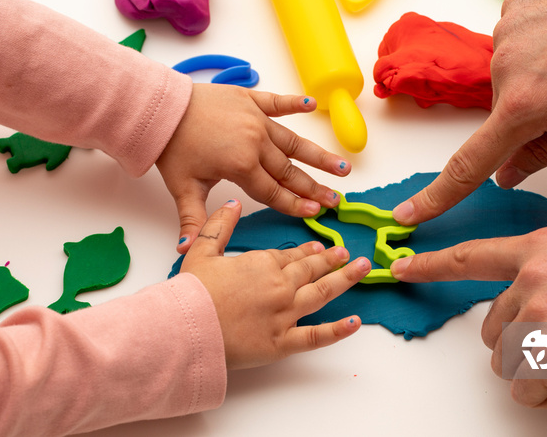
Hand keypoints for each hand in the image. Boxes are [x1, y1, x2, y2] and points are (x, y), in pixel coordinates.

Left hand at [156, 83, 352, 252]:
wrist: (160, 108)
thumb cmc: (172, 148)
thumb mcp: (182, 187)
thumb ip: (192, 219)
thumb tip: (185, 251)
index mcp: (241, 166)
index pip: (273, 192)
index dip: (295, 205)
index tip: (317, 212)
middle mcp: (255, 142)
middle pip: (290, 171)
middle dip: (315, 188)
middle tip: (337, 199)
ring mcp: (255, 120)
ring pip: (294, 142)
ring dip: (319, 155)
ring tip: (342, 166)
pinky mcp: (250, 100)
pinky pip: (277, 102)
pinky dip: (294, 103)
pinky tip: (313, 105)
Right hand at [180, 199, 369, 369]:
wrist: (185, 330)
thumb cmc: (191, 293)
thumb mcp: (201, 251)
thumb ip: (219, 225)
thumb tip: (232, 203)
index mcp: (263, 264)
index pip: (291, 255)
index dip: (307, 251)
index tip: (320, 248)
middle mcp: (280, 286)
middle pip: (310, 270)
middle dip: (330, 260)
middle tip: (345, 253)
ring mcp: (285, 315)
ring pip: (322, 293)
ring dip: (344, 279)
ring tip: (361, 269)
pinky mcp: (284, 343)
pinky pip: (317, 336)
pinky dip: (338, 331)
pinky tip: (355, 322)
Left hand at [391, 226, 546, 407]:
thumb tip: (535, 286)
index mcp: (542, 249)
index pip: (472, 257)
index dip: (432, 264)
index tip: (402, 267)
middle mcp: (533, 277)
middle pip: (493, 327)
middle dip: (523, 344)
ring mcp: (539, 312)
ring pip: (508, 360)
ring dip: (539, 370)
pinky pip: (528, 387)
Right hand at [393, 0, 546, 224]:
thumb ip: (544, 155)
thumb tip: (507, 175)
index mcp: (526, 106)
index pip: (468, 164)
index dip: (436, 196)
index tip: (408, 213)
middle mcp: (506, 67)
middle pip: (501, 109)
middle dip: (528, 111)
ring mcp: (507, 30)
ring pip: (508, 72)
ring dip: (534, 73)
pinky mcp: (515, 6)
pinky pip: (513, 37)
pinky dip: (535, 42)